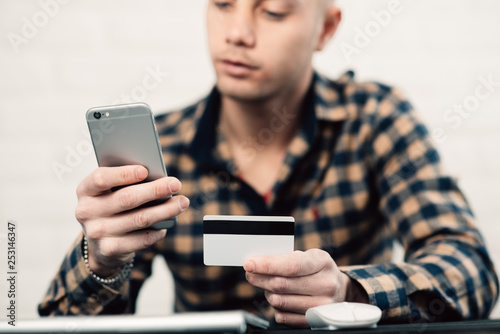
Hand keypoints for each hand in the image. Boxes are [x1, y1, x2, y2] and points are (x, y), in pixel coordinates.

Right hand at [75, 165, 189, 276]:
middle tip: (176, 184)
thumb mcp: (110, 192)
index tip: (145, 170)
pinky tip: (167, 224)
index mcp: (85, 190)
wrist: (100, 244)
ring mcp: (97, 232)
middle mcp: (87, 211)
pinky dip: (157, 231)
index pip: (101, 178)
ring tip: (181, 202)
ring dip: (165, 210)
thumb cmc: (111, 206)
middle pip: (127, 198)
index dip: (123, 174)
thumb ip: (126, 182)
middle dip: (155, 190)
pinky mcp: (110, 249)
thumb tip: (158, 178)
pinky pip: (141, 239)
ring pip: (139, 219)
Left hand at [244, 249, 367, 327]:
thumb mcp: (308, 256)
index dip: (267, 265)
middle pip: (281, 284)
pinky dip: (275, 307)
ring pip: (279, 301)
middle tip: (251, 273)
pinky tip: (279, 298)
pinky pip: (283, 316)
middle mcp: (326, 285)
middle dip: (260, 278)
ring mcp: (322, 305)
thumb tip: (257, 264)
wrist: (339, 289)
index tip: (250, 264)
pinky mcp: (314, 321)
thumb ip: (286, 258)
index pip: (291, 265)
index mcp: (323, 263)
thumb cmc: (317, 269)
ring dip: (267, 293)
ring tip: (269, 286)